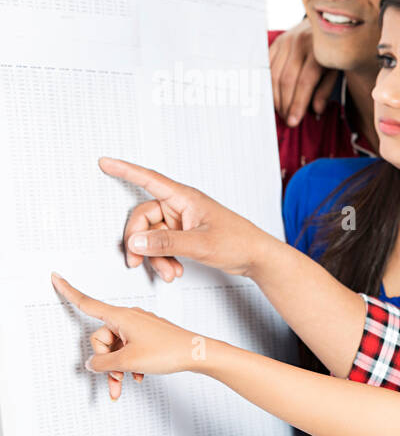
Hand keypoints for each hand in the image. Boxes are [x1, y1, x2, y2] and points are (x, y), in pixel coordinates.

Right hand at [50, 273, 207, 396]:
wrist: (197, 354)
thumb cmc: (170, 351)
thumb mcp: (128, 361)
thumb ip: (103, 363)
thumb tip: (92, 363)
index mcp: (121, 316)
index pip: (88, 303)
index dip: (69, 291)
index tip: (56, 277)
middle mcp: (129, 317)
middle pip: (101, 338)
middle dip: (105, 360)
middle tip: (116, 377)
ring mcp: (140, 326)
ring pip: (116, 347)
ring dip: (118, 366)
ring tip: (128, 379)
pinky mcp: (149, 335)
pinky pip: (130, 349)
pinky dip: (130, 363)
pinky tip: (138, 375)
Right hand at [100, 157, 272, 281]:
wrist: (257, 257)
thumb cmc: (239, 242)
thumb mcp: (200, 244)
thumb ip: (166, 242)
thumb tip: (136, 241)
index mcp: (185, 198)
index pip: (149, 180)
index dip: (125, 170)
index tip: (105, 162)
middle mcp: (181, 207)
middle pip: (143, 218)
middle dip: (140, 242)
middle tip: (136, 261)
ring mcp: (182, 222)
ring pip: (152, 236)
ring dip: (155, 256)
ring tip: (169, 273)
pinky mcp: (185, 235)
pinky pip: (162, 245)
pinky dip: (164, 259)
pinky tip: (174, 271)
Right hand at [269, 19, 336, 125]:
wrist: (323, 24)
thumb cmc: (332, 52)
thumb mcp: (336, 69)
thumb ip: (326, 89)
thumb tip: (316, 110)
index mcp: (318, 51)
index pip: (305, 82)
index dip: (298, 104)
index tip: (293, 121)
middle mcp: (300, 44)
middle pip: (287, 80)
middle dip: (285, 104)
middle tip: (286, 120)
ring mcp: (285, 41)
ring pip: (274, 74)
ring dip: (275, 97)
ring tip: (280, 112)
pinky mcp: (276, 42)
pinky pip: (267, 66)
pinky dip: (267, 83)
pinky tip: (271, 96)